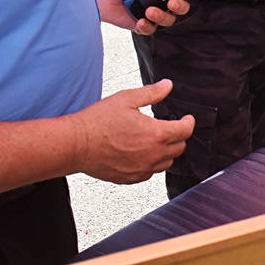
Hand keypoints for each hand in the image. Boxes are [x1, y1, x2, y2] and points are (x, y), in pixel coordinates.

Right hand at [68, 80, 193, 183]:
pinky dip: (152, 163)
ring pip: (167, 163)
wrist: (75, 144)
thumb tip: (166, 86)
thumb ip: (151, 93)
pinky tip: (143, 153)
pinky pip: (150, 173)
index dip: (188, 122)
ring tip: (157, 140)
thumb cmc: (97, 123)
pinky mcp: (131, 178)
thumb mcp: (127, 99)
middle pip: (179, 148)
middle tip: (171, 127)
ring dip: (167, 151)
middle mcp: (153, 155)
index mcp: (156, 134)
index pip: (185, 131)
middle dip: (179, 136)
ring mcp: (142, 169)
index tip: (186, 119)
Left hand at [91, 0, 207, 33]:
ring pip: (168, 20)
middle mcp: (160, 2)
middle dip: (180, 6)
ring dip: (162, 16)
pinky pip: (151, 30)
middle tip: (171, 2)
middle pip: (181, 8)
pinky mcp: (141, 24)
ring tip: (150, 11)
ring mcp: (152, 14)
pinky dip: (148, 26)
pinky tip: (142, 20)